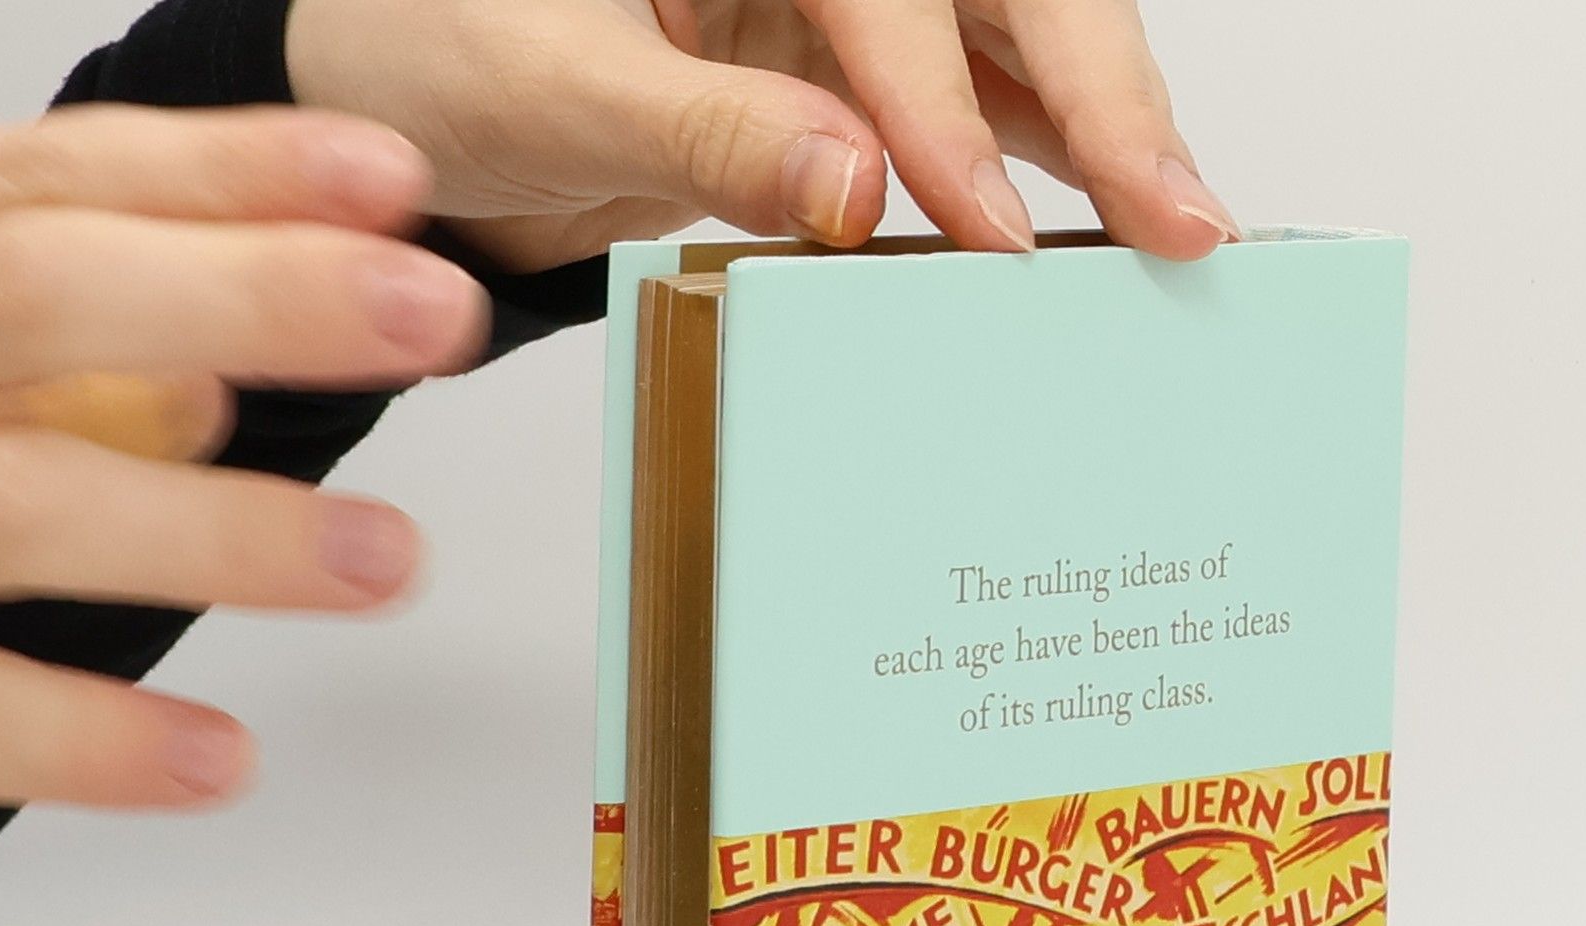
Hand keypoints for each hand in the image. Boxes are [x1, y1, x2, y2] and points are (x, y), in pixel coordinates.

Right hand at [0, 109, 486, 820]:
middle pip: (27, 294)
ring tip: (384, 559)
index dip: (222, 177)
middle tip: (430, 317)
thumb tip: (205, 394)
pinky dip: (82, 737)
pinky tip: (215, 756)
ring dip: (214, 529)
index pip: (30, 181)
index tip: (386, 184)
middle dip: (251, 295)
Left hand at [287, 0, 1235, 270]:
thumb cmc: (439, 45)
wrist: (405, 87)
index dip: (948, 104)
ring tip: (1179, 227)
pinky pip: (966, 102)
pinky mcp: (840, 68)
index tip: (994, 225)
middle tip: (1180, 215)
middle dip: (1097, 96)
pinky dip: (1034, 160)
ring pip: (1011, 37)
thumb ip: (704, 133)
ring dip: (1098, 128)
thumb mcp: (553, 87)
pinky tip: (1098, 216)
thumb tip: (854, 194)